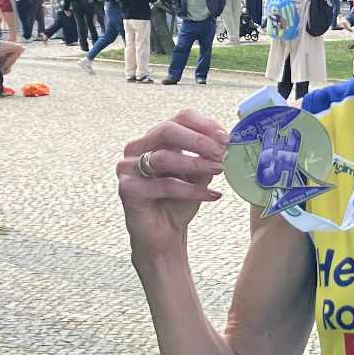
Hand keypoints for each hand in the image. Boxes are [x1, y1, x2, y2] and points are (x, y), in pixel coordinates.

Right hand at [117, 108, 228, 260]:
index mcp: (154, 139)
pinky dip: (191, 190)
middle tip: (222, 152)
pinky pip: (164, 185)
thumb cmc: (178, 203)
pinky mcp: (128, 189)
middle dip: (199, 140)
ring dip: (196, 163)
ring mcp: (128, 168)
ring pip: (164, 157)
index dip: (204, 125)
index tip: (226, 137)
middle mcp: (136, 149)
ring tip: (219, 170)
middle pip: (167, 131)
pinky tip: (211, 195)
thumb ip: (207, 157)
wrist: (163, 236)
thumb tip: (226, 142)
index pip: (179, 119)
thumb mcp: (198, 175)